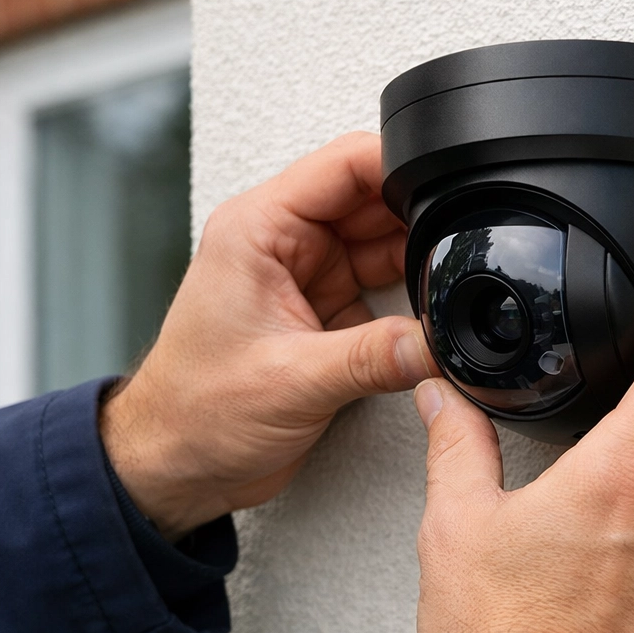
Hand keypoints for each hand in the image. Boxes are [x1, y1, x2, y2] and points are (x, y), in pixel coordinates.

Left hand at [100, 132, 433, 541]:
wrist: (178, 465)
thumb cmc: (195, 412)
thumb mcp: (292, 380)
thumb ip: (374, 358)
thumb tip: (439, 344)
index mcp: (260, 230)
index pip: (343, 166)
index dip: (400, 167)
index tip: (448, 185)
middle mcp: (285, 245)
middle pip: (373, 204)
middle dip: (419, 227)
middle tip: (455, 260)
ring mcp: (308, 279)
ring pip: (385, 249)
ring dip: (416, 270)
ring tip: (440, 299)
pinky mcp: (325, 315)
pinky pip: (383, 292)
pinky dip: (410, 306)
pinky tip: (427, 322)